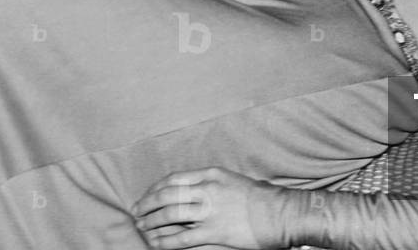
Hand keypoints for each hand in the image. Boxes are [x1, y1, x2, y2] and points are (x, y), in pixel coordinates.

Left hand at [133, 167, 263, 248]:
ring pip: (169, 215)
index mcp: (212, 174)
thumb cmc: (259, 198)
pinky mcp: (213, 232)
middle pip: (167, 195)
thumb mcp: (232, 180)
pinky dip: (164, 241)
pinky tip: (155, 243)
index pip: (174, 179)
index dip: (155, 188)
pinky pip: (180, 238)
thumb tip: (187, 192)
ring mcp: (210, 211)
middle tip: (136, 212)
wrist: (280, 213)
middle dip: (147, 204)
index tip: (146, 196)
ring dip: (151, 223)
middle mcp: (208, 189)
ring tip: (142, 228)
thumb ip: (209, 184)